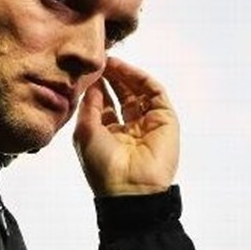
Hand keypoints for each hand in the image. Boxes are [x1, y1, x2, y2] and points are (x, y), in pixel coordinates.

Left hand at [73, 57, 178, 195]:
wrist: (129, 188)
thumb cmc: (102, 166)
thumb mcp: (85, 132)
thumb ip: (88, 105)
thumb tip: (91, 83)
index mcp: (108, 134)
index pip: (104, 103)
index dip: (97, 86)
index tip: (86, 70)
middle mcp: (129, 128)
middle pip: (122, 95)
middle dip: (111, 77)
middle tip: (100, 60)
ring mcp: (148, 124)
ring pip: (138, 91)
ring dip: (124, 75)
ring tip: (109, 61)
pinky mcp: (165, 120)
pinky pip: (154, 93)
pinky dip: (140, 78)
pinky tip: (124, 69)